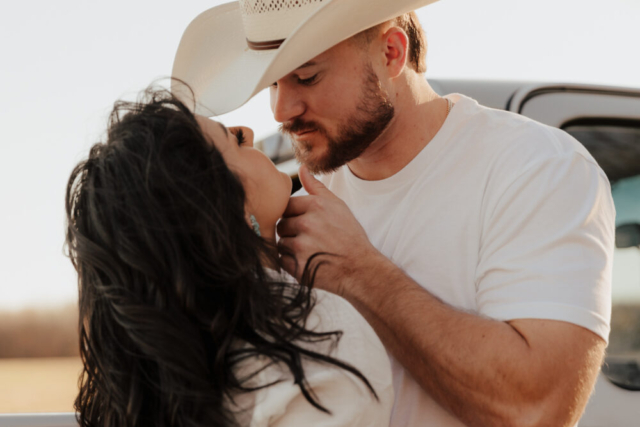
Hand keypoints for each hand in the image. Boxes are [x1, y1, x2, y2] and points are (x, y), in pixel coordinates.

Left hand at [277, 165, 377, 295]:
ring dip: (290, 248)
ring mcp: (301, 247)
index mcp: (315, 206)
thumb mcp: (338, 206)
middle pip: (281, 224)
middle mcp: (307, 224)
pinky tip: (307, 262)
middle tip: (310, 239)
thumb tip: (301, 168)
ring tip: (310, 251)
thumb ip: (317, 188)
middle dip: (291, 232)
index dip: (294, 216)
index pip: (286, 206)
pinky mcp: (298, 267)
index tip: (307, 224)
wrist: (361, 269)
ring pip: (280, 243)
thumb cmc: (350, 236)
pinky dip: (290, 263)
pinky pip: (281, 260)